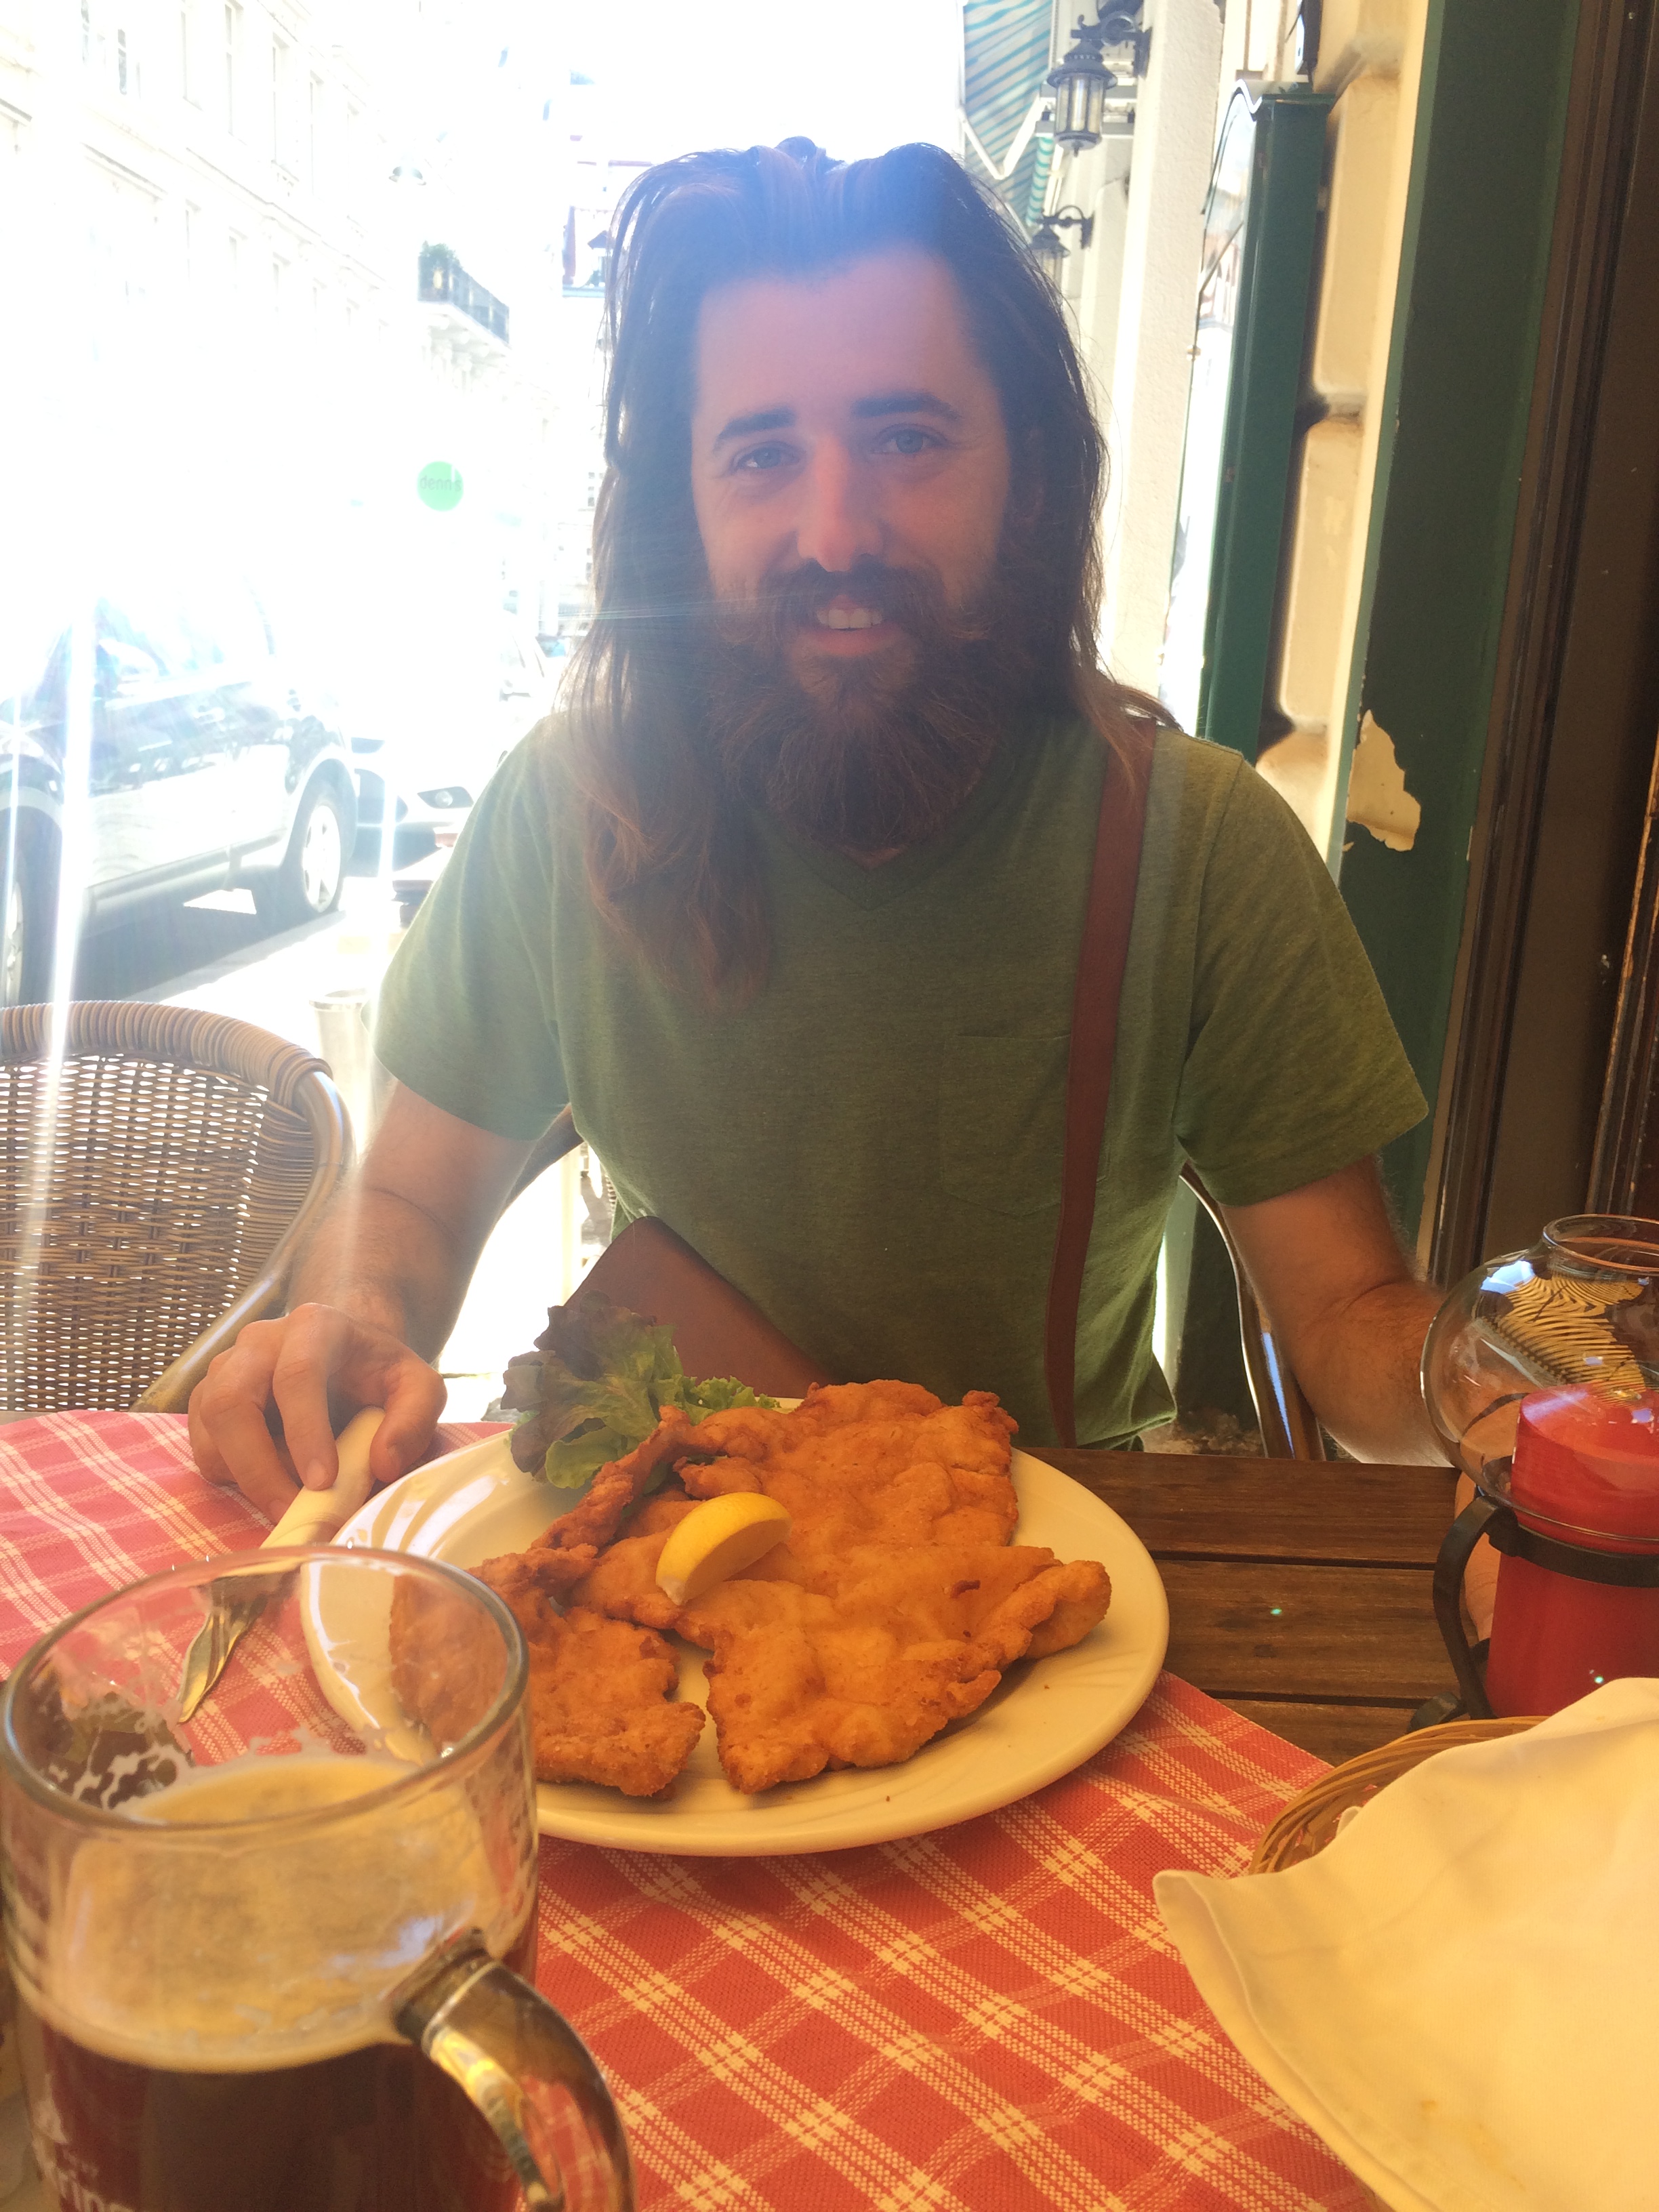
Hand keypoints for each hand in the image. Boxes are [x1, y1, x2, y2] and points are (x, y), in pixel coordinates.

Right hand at [188, 1302, 446, 1521]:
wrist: (346, 1358)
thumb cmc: (379, 1374)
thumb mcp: (418, 1387)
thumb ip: (414, 1419)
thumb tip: (382, 1465)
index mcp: (314, 1325)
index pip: (297, 1375)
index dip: (305, 1432)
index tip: (323, 1482)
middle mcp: (259, 1342)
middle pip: (232, 1401)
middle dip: (258, 1466)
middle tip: (291, 1511)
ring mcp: (226, 1369)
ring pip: (210, 1427)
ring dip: (244, 1476)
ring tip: (290, 1500)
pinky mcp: (208, 1401)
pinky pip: (205, 1447)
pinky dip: (233, 1476)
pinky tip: (274, 1481)